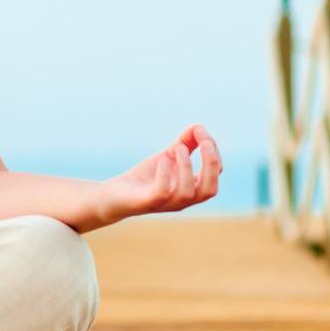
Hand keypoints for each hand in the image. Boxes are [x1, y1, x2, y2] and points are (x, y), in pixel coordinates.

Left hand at [98, 124, 221, 225]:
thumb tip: (199, 127)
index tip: (201, 131)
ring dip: (187, 167)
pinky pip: (162, 192)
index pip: (215, 174)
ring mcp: (166, 203)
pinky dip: (165, 174)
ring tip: (179, 147)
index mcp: (192, 188)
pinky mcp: (147, 202)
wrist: (114, 195)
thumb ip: (184, 144)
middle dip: (211, 164)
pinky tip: (162, 158)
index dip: (213, 151)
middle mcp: (183, 200)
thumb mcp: (167, 157)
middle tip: (204, 142)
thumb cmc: (145, 178)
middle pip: (210, 190)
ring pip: (187, 193)